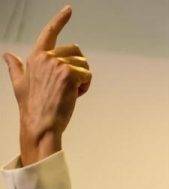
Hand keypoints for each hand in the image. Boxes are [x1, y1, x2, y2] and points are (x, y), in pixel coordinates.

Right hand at [3, 5, 90, 165]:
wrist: (41, 124)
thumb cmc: (32, 106)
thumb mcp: (19, 84)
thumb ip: (15, 67)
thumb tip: (6, 55)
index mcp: (35, 57)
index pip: (49, 33)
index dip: (60, 20)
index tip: (69, 9)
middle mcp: (46, 57)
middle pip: (76, 51)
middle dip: (77, 68)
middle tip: (66, 87)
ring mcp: (57, 64)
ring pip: (84, 65)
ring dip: (82, 80)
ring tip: (68, 93)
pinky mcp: (69, 74)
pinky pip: (87, 76)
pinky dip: (85, 87)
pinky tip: (74, 97)